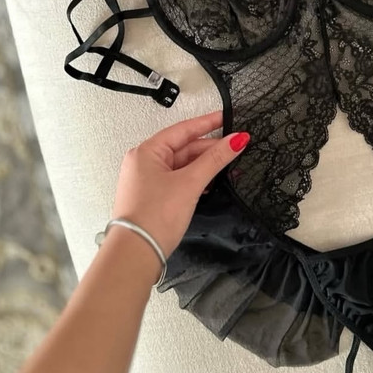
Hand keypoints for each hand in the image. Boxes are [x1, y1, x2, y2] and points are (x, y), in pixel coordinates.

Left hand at [110, 110, 248, 258]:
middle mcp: (144, 163)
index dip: (208, 123)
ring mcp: (148, 181)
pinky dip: (196, 179)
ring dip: (205, 165)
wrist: (135, 255)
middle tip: (236, 146)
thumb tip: (236, 139)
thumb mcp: (189, 183)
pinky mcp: (154, 197)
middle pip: (184, 147)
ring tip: (230, 164)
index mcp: (146, 152)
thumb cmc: (154, 217)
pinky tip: (212, 182)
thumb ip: (215, 159)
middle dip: (210, 148)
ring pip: (182, 165)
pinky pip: (178, 179)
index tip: (227, 117)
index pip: (183, 129)